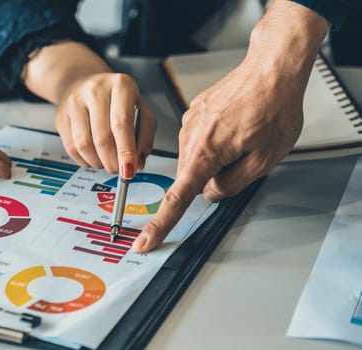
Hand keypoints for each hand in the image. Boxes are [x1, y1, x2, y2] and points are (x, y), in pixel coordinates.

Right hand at [55, 73, 155, 176]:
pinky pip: (71, 147)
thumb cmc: (117, 99)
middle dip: (112, 161)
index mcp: (121, 85)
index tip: (129, 170)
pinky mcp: (61, 116)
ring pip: (84, 145)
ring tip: (106, 162)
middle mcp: (95, 90)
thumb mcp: (141, 110)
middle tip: (119, 170)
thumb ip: (144, 136)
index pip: (122, 123)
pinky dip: (84, 160)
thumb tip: (138, 163)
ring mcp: (75, 102)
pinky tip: (93, 157)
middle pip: (102, 137)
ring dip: (97, 162)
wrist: (84, 82)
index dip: (126, 151)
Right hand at [132, 0, 330, 251]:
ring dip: (216, 157)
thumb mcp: (264, 159)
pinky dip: (214, 141)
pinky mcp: (193, 112)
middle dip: (214, 177)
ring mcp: (189, 122)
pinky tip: (235, 124)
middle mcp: (190, 138)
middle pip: (193, 177)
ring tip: (244, 135)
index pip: (177, 199)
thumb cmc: (273, 108)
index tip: (144, 242)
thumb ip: (232, 184)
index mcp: (204, 153)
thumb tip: (210, 192)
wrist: (270, 68)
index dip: (160, 225)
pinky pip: (199, 139)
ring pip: (197, 158)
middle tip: (245, 156)